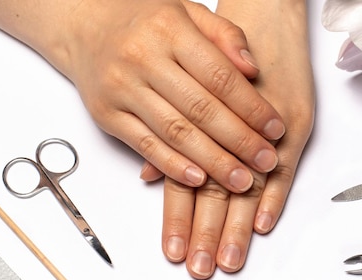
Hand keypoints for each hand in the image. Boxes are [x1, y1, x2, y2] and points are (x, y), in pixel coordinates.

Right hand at [0, 0, 285, 192]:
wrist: (85, 24)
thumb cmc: (145, 20)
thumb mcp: (188, 12)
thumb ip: (225, 36)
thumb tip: (253, 71)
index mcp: (170, 29)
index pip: (220, 76)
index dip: (252, 107)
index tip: (276, 130)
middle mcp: (143, 58)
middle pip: (201, 109)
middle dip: (239, 140)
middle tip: (266, 162)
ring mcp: (121, 88)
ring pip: (175, 132)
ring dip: (213, 161)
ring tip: (241, 181)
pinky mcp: (107, 114)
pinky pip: (144, 145)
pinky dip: (173, 166)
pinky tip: (199, 179)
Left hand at [151, 0, 314, 277]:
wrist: (261, 18)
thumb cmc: (218, 59)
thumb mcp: (184, 94)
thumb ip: (166, 134)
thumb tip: (145, 176)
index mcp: (198, 126)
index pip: (184, 183)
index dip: (179, 220)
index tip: (175, 253)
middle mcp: (228, 132)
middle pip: (211, 192)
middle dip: (205, 235)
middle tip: (201, 269)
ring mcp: (262, 131)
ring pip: (244, 188)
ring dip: (234, 228)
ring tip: (228, 262)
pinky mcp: (292, 124)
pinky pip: (284, 167)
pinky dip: (273, 198)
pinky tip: (262, 226)